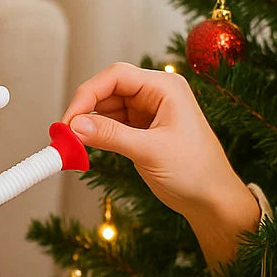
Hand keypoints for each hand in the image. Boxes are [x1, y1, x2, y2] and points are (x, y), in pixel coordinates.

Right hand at [63, 64, 260, 267]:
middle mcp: (155, 94)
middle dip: (85, 109)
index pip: (116, 76)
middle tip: (65, 134)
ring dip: (88, 124)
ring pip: (107, 108)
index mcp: (164, 88)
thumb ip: (111, 136)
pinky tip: (85, 145)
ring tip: (72, 143)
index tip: (68, 119)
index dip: (88, 93)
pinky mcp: (142, 130)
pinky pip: (112, 124)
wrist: (212, 199)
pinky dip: (97, 134)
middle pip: (108, 90)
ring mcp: (148, 112)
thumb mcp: (150, 151)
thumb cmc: (195, 171)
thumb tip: (75, 125)